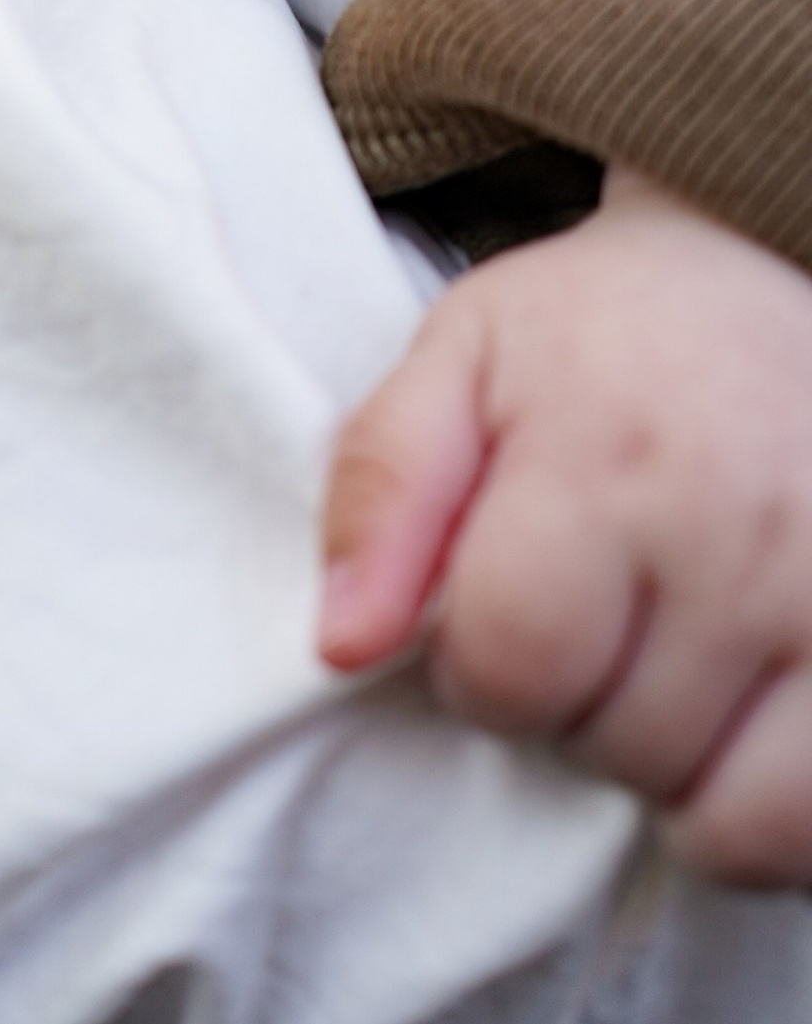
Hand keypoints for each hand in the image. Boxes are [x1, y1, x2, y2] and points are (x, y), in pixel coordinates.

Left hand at [318, 171, 811, 884]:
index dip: (474, 664)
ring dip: (658, 762)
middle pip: (604, 743)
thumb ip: (382, 488)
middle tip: (589, 614)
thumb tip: (342, 644)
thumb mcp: (461, 357)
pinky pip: (800, 831)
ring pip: (708, 810)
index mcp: (608, 455)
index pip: (509, 661)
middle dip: (566, 705)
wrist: (768, 277)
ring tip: (657, 657)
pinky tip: (726, 722)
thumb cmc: (599, 334)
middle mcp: (738, 536)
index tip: (493, 609)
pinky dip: (751, 811)